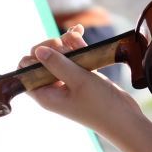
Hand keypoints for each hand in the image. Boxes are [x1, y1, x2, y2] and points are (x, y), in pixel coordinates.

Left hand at [19, 25, 151, 151]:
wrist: (125, 118)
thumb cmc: (100, 104)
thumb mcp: (79, 81)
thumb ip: (58, 64)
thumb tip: (37, 51)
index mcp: (46, 95)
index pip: (26, 72)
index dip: (33, 57)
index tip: (51, 51)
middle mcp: (54, 89)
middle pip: (42, 61)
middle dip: (52, 47)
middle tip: (65, 44)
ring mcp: (69, 83)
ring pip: (60, 57)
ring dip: (66, 43)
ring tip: (77, 34)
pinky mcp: (82, 78)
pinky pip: (74, 58)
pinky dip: (77, 47)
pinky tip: (80, 33)